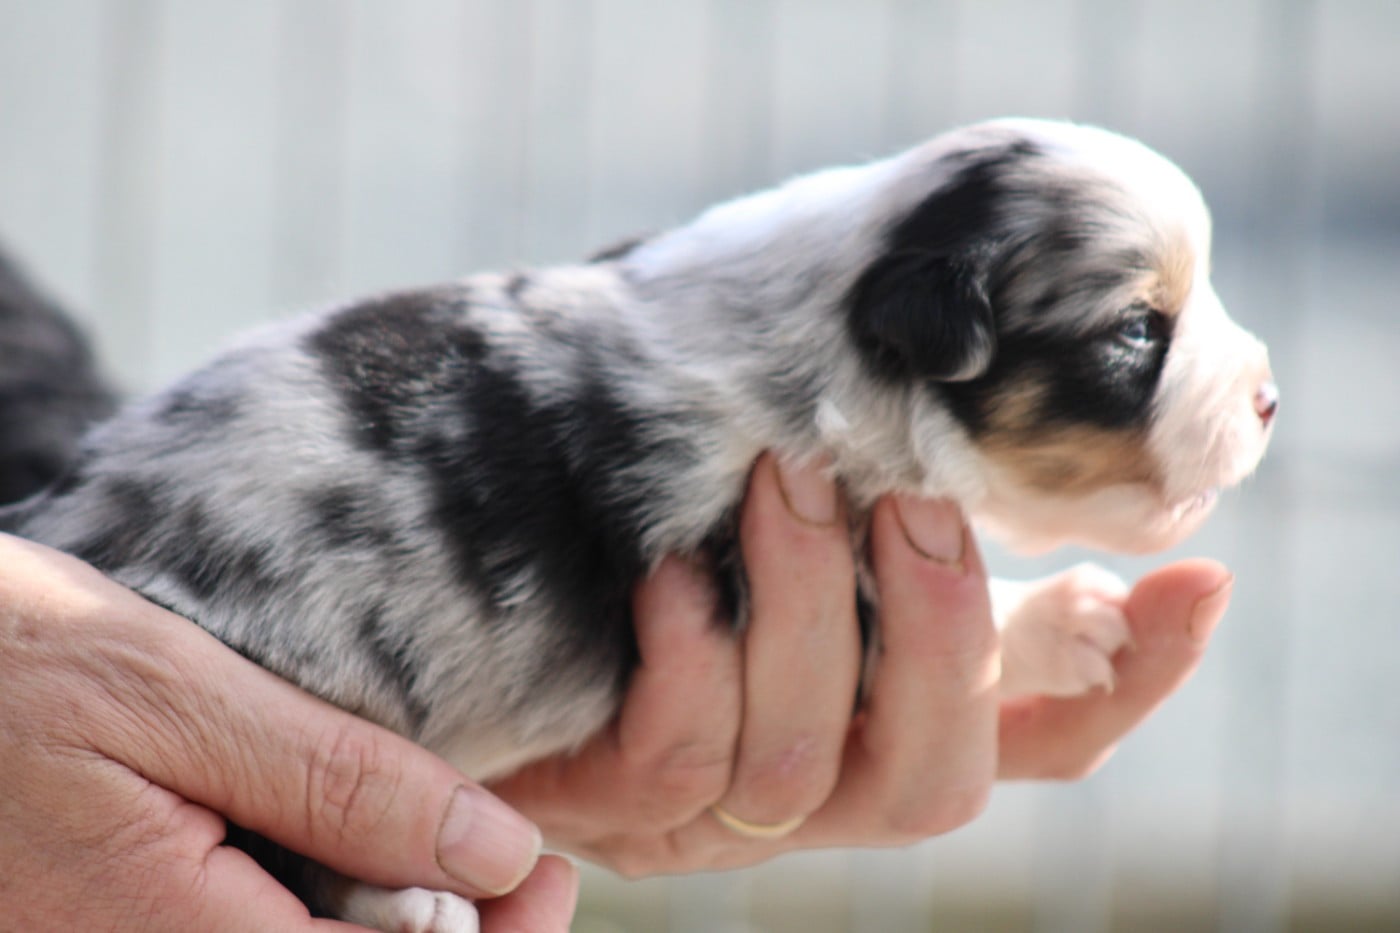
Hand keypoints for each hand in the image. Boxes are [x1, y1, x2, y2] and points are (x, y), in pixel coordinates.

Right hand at [0, 534, 576, 931]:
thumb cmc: (0, 664)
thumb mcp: (179, 698)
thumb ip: (340, 788)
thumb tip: (498, 855)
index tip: (544, 870)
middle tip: (515, 855)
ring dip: (390, 924)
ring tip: (444, 837)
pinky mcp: (123, 928)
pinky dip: (321, 903)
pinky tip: (347, 842)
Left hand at [492, 454, 1232, 873]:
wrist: (522, 643)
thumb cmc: (688, 563)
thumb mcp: (810, 540)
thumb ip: (903, 534)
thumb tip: (1007, 468)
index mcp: (895, 733)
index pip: (1046, 743)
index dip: (1130, 684)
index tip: (1198, 582)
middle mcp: (829, 796)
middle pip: (936, 778)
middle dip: (937, 626)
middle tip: (913, 492)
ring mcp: (726, 819)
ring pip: (796, 758)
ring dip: (803, 604)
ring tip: (785, 479)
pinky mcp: (624, 809)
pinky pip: (676, 756)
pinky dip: (688, 652)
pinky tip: (670, 569)